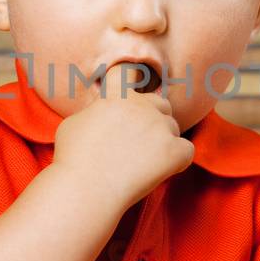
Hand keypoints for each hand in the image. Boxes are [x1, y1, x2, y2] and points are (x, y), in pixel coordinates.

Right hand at [53, 66, 193, 211]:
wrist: (85, 188)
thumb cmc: (72, 159)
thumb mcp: (73, 123)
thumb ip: (94, 112)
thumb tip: (101, 114)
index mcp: (117, 96)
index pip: (130, 72)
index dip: (136, 76)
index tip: (138, 82)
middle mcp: (142, 106)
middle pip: (162, 103)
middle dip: (155, 120)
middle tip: (140, 143)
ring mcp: (160, 127)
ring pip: (174, 128)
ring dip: (164, 143)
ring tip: (143, 163)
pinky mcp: (173, 150)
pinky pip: (187, 150)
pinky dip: (177, 161)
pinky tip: (161, 171)